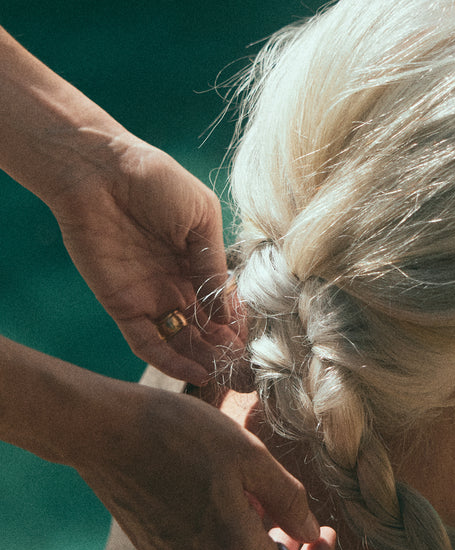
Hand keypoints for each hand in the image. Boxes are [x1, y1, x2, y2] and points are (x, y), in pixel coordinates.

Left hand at [50, 133, 237, 382]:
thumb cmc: (156, 181)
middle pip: (205, 330)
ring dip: (203, 361)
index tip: (258, 348)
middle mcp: (176, 284)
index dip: (240, 326)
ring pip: (180, 342)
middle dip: (225, 353)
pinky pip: (146, 342)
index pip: (225, 304)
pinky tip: (195, 372)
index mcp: (198, 261)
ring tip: (226, 379)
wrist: (101, 171)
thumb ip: (213, 266)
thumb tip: (229, 313)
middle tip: (247, 376)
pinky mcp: (122, 305)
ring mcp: (150, 297)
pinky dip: (169, 360)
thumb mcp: (201, 218)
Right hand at [75, 379, 335, 549]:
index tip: (328, 532)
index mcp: (233, 547)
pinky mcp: (153, 547)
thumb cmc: (181, 433)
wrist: (107, 431)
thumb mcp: (249, 454)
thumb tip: (310, 531)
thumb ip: (286, 498)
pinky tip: (215, 490)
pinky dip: (219, 531)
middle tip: (291, 505)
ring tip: (251, 489)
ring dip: (250, 536)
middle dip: (283, 544)